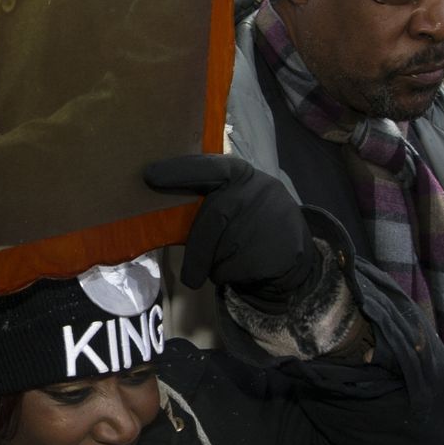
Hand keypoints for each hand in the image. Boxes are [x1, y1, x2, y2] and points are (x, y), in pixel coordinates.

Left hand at [146, 155, 316, 312]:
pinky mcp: (271, 251)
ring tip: (232, 261)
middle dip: (198, 251)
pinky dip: (230, 276)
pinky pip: (231, 270)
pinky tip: (245, 268)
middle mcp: (254, 192)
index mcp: (240, 174)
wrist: (294, 254)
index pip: (207, 167)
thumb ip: (209, 197)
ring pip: (219, 250)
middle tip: (190, 277)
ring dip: (215, 264)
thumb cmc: (249, 223)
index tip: (149, 175)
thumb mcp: (237, 199)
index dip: (178, 171)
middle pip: (212, 220)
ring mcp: (266, 221)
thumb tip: (160, 207)